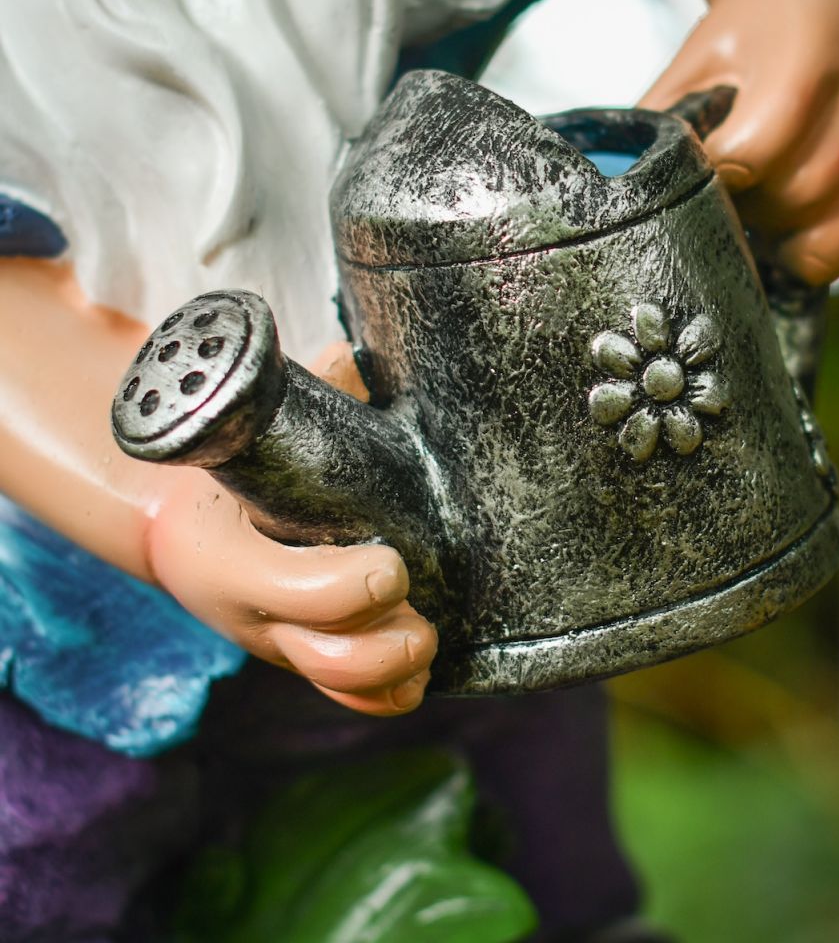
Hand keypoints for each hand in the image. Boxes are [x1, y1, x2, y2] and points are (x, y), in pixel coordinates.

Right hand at [145, 341, 437, 716]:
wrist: (191, 528)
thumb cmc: (230, 477)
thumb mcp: (246, 436)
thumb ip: (301, 397)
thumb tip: (347, 358)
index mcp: (226, 556)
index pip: (286, 591)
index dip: (347, 587)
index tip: (392, 562)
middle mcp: (253, 614)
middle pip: (322, 656)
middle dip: (384, 642)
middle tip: (419, 610)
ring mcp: (281, 645)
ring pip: (339, 686)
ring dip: (394, 671)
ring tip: (427, 639)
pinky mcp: (306, 660)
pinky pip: (346, 700)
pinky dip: (385, 695)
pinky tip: (417, 673)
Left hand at [639, 0, 838, 283]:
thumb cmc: (741, 39)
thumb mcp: (693, 65)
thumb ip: (662, 123)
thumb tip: (616, 189)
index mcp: (802, 57)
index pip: (754, 151)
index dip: (712, 178)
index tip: (690, 176)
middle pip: (791, 196)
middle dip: (741, 206)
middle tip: (713, 193)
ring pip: (819, 223)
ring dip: (770, 230)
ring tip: (742, 203)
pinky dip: (807, 253)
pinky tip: (776, 234)